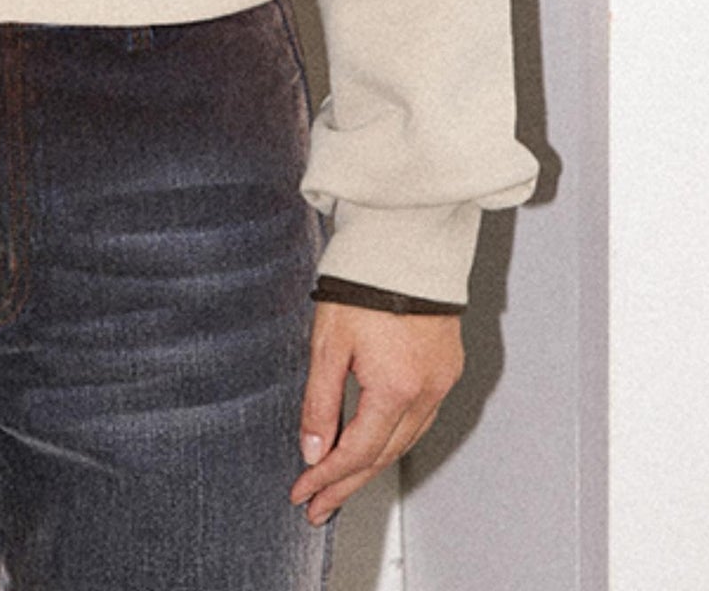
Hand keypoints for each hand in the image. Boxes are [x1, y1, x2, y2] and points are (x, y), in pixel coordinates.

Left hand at [291, 304, 463, 525]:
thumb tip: (312, 450)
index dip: (327, 478)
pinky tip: (375, 444)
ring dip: (371, 464)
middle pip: (383, 455)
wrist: (405, 244)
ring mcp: (441, 381)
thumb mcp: (328, 344)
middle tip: (318, 506)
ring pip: (404, 441)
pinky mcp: (447, 368)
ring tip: (340, 484)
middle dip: (346, 484)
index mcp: (396, 388)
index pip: (357, 452)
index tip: (303, 492)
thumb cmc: (364, 283)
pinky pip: (420, 418)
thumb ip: (320, 402)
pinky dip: (394, 437)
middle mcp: (426, 392)